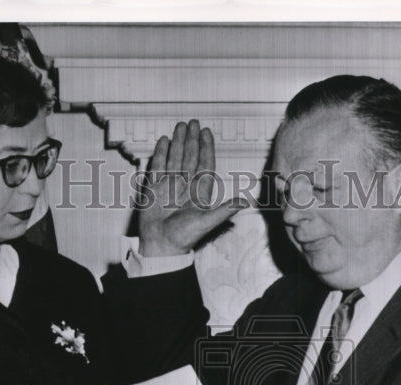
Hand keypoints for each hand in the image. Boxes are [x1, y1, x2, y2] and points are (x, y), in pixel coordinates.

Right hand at [137, 119, 248, 256]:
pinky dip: (161, 154)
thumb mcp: (207, 221)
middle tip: (193, 122)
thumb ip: (225, 210)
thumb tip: (246, 201)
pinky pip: (159, 167)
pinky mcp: (154, 189)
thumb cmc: (184, 237)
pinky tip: (164, 141)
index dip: (207, 148)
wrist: (162, 246)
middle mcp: (185, 186)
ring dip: (178, 142)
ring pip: (175, 158)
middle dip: (192, 139)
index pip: (205, 164)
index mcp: (199, 192)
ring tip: (180, 126)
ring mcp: (169, 186)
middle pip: (190, 157)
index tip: (206, 133)